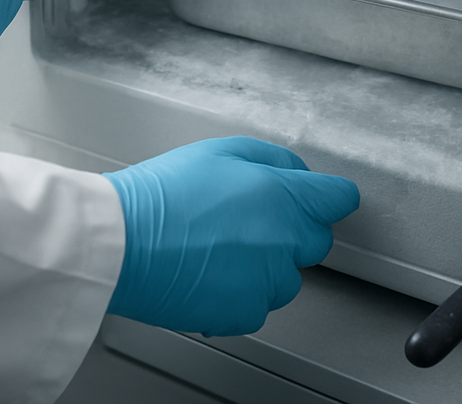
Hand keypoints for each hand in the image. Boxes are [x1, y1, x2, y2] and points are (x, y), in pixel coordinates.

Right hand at [103, 137, 360, 336]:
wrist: (122, 241)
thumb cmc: (165, 193)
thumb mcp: (223, 149)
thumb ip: (273, 158)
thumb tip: (297, 170)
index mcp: (283, 195)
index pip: (338, 198)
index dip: (327, 195)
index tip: (319, 197)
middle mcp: (283, 240)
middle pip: (316, 239)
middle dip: (294, 228)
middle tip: (253, 218)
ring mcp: (266, 281)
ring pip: (288, 276)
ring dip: (269, 264)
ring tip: (223, 246)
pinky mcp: (244, 312)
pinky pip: (259, 303)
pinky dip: (242, 292)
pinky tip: (212, 271)